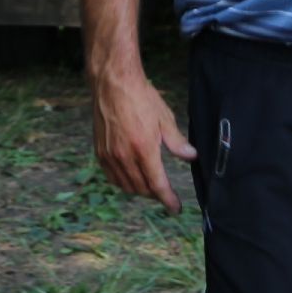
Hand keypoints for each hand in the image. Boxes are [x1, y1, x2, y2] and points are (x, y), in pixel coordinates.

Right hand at [89, 70, 196, 213]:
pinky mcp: (100, 152)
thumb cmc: (141, 97)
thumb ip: (177, 142)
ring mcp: (110, 156)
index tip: (175, 208)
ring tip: (150, 186)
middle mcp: (125, 156)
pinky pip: (112, 177)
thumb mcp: (164, 118)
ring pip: (126, 186)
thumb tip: (192, 157)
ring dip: (140, 190)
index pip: (158, 184)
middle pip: (142, 188)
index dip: (168, 199)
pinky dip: (123, 182)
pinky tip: (131, 178)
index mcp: (144, 149)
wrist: (113, 84)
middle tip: (165, 193)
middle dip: (155, 195)